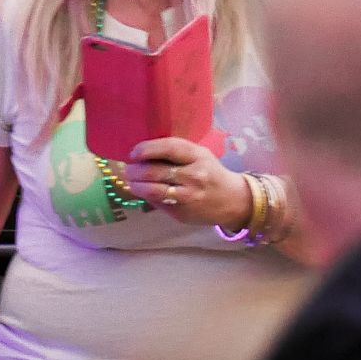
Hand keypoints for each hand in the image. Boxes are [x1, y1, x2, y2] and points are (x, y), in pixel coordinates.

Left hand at [122, 137, 253, 230]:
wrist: (231, 200)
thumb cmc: (211, 173)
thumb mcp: (201, 156)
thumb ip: (177, 154)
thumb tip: (144, 154)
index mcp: (199, 156)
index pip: (170, 148)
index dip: (148, 148)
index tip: (134, 152)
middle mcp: (194, 175)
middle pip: (155, 171)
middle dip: (135, 169)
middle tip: (129, 168)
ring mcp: (187, 195)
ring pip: (152, 190)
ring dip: (135, 184)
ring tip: (132, 181)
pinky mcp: (180, 212)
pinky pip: (156, 203)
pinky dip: (145, 196)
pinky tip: (143, 191)